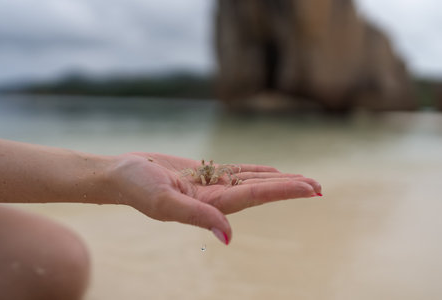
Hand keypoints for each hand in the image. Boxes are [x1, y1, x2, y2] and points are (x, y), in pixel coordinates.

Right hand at [107, 153, 321, 244]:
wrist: (122, 175)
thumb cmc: (137, 187)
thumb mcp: (164, 201)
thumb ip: (196, 217)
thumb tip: (228, 237)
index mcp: (211, 206)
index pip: (255, 196)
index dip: (284, 190)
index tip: (310, 189)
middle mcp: (216, 198)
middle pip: (261, 190)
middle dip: (290, 188)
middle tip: (319, 186)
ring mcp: (212, 186)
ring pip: (252, 180)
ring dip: (278, 180)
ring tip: (303, 180)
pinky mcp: (205, 173)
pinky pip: (237, 171)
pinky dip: (257, 171)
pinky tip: (271, 171)